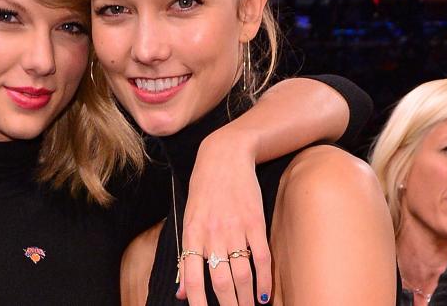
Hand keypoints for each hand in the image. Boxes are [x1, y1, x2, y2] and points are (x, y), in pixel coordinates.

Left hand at [180, 127, 270, 305]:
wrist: (225, 155)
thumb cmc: (203, 189)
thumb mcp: (188, 219)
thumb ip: (185, 258)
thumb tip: (182, 293)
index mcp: (191, 234)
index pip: (192, 279)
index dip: (197, 304)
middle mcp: (212, 234)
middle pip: (220, 282)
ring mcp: (235, 228)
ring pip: (242, 274)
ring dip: (246, 299)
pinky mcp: (255, 222)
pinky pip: (261, 258)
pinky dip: (264, 281)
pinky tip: (264, 296)